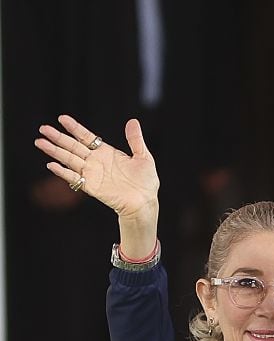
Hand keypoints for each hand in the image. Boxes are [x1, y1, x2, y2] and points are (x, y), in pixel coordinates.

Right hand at [35, 115, 159, 257]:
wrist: (145, 202)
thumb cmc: (146, 182)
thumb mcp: (143, 157)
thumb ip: (135, 140)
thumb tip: (133, 121)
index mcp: (106, 153)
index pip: (86, 137)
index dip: (74, 128)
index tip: (62, 118)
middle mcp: (96, 162)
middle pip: (73, 146)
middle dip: (58, 137)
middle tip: (43, 128)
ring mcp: (92, 174)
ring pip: (69, 159)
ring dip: (54, 151)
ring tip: (40, 142)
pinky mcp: (91, 187)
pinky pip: (74, 178)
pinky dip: (62, 172)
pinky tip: (52, 165)